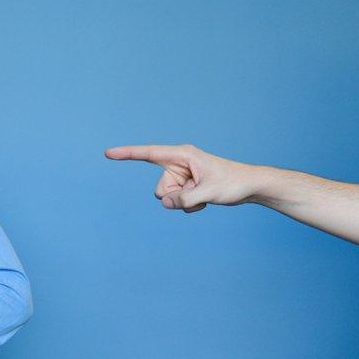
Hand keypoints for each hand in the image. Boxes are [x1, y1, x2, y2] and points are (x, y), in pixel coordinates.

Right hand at [105, 144, 258, 212]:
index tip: (108, 153)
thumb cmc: (233, 183)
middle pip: (160, 188)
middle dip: (175, 197)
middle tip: (199, 193)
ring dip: (184, 202)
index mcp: (182, 155)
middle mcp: (178, 163)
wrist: (250, 186)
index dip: (127, 153)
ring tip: (204, 196)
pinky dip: (190, 206)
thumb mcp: (208, 192)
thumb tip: (166, 203)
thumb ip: (184, 199)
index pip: (148, 153)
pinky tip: (206, 199)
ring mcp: (182, 175)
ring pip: (167, 197)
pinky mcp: (186, 186)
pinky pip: (176, 202)